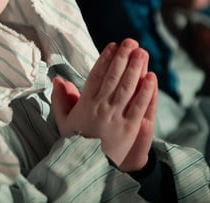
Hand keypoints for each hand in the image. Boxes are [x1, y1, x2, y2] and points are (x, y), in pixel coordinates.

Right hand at [52, 39, 155, 168]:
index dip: (105, 58)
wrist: (88, 167)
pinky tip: (151, 77)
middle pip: (113, 77)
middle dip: (123, 57)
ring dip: (135, 68)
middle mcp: (100, 108)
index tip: (112, 45)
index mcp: (85, 104)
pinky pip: (139, 106)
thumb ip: (61, 99)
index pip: (96, 75)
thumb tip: (58, 79)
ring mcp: (116, 117)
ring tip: (141, 52)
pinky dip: (146, 91)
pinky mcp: (129, 128)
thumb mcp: (63, 121)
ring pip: (127, 88)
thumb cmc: (76, 142)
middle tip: (131, 42)